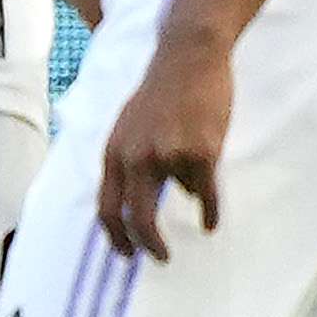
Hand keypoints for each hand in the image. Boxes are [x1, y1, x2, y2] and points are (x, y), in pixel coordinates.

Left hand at [99, 32, 229, 259]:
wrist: (187, 59)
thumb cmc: (161, 93)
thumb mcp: (129, 128)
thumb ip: (129, 162)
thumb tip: (141, 200)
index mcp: (113, 152)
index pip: (106, 206)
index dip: (115, 236)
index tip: (126, 253)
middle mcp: (135, 157)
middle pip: (136, 216)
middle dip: (147, 244)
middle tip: (159, 258)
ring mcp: (167, 155)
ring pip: (180, 196)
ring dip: (191, 195)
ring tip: (200, 189)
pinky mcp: (200, 152)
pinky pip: (205, 194)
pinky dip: (210, 212)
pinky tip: (211, 222)